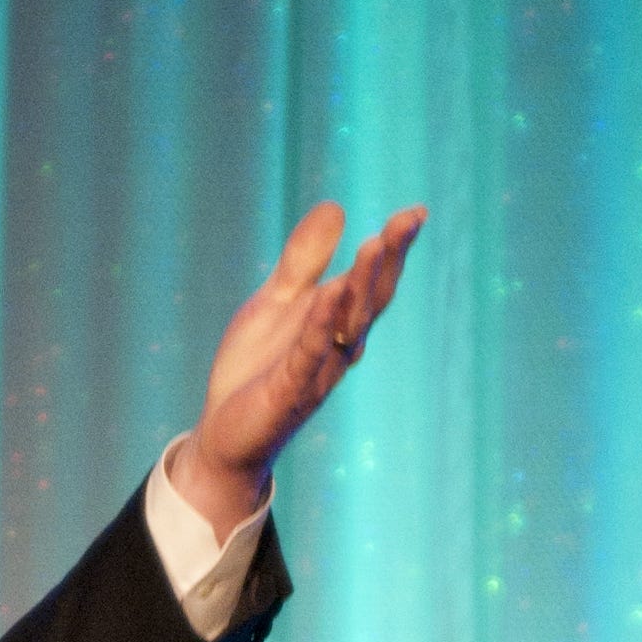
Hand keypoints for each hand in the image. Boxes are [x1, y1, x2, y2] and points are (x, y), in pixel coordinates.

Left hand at [170, 200, 426, 539]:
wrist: (226, 434)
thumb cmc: (257, 368)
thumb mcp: (276, 302)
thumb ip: (304, 261)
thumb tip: (336, 207)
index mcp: (336, 323)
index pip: (372, 282)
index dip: (394, 248)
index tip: (415, 212)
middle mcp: (337, 347)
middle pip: (370, 299)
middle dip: (388, 261)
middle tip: (407, 221)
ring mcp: (317, 370)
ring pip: (348, 324)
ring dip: (362, 285)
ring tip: (376, 244)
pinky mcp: (289, 391)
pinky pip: (308, 354)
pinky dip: (320, 324)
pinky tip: (330, 295)